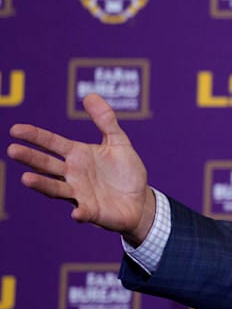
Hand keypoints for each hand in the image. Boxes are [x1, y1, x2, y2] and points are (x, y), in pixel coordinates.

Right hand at [7, 93, 155, 245]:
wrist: (140, 200)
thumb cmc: (126, 171)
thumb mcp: (118, 142)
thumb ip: (105, 120)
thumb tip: (89, 95)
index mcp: (78, 155)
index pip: (52, 143)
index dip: (35, 136)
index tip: (15, 130)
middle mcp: (73, 174)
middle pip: (47, 165)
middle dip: (31, 158)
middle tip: (13, 150)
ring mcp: (80, 194)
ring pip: (56, 189)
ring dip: (42, 184)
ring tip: (26, 178)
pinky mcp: (92, 212)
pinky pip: (84, 212)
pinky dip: (79, 213)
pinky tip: (76, 213)